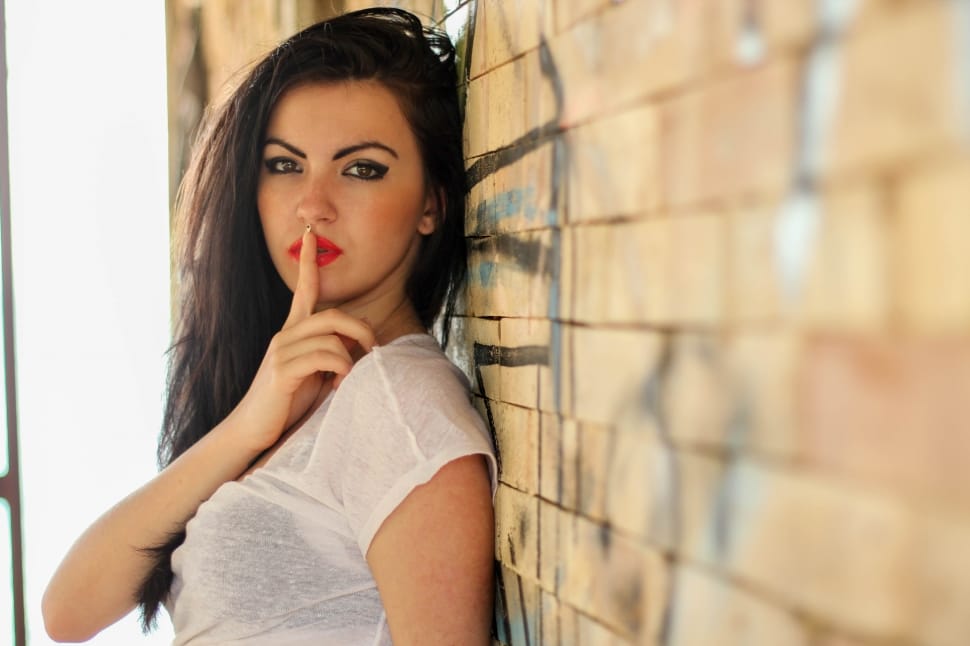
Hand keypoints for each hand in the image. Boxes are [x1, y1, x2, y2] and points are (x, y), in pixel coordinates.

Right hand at [230, 228, 374, 451]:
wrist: (252, 430)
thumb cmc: (288, 402)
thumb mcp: (316, 373)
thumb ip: (334, 353)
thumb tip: (364, 342)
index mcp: (293, 331)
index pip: (303, 288)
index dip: (307, 261)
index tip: (311, 234)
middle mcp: (286, 334)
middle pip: (333, 314)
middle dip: (362, 329)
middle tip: (374, 351)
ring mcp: (282, 351)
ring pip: (332, 335)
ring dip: (353, 357)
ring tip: (352, 378)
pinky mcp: (283, 370)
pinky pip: (326, 356)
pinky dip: (342, 369)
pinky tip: (340, 384)